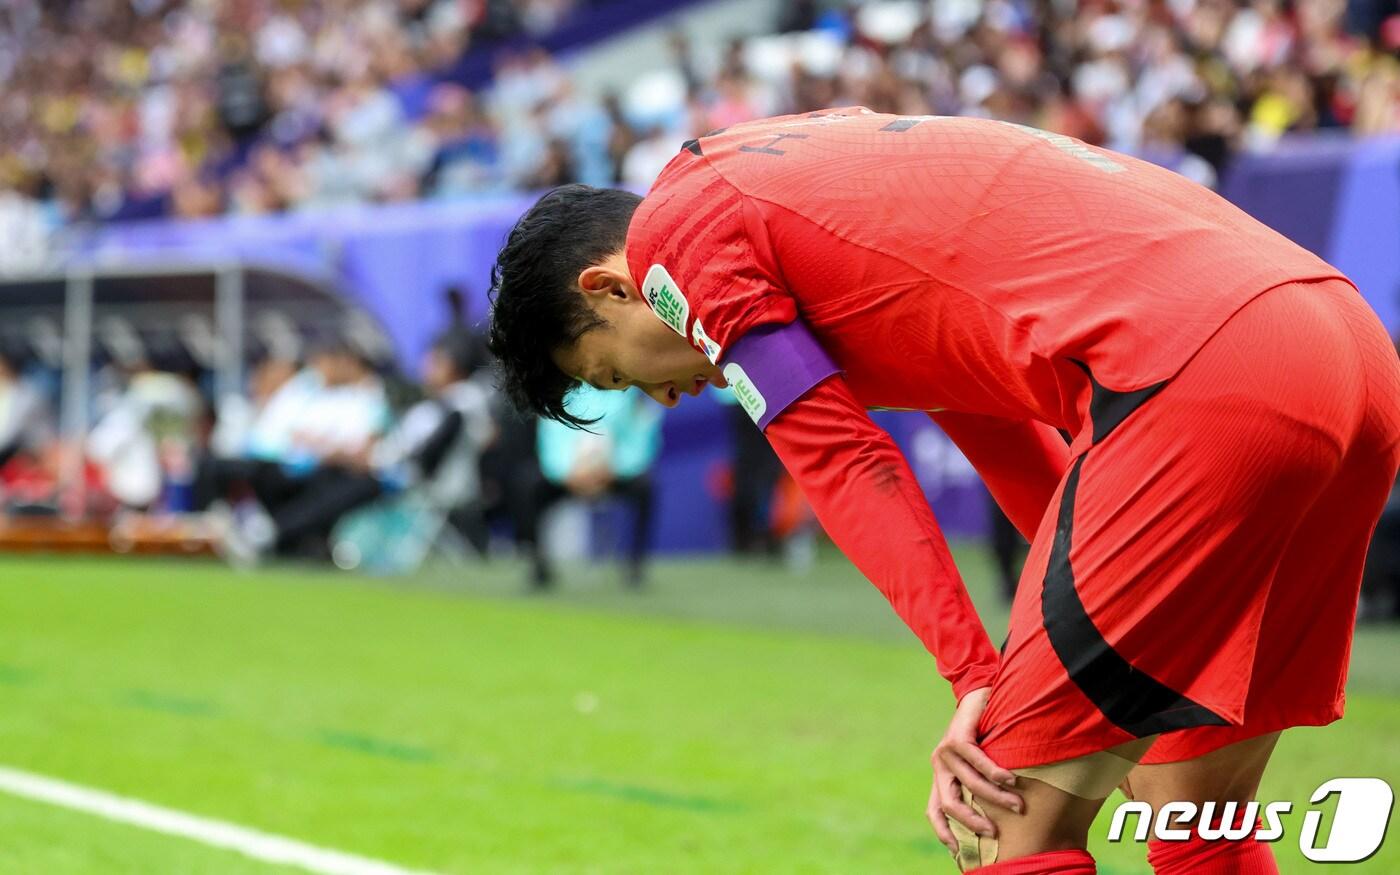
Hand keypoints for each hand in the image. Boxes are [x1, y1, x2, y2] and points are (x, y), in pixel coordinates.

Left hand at [926, 687, 1022, 853]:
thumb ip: (980, 786)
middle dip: (972, 822)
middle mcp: (939, 766)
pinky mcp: (956, 737)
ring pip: (971, 784)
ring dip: (996, 797)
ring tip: (1017, 804)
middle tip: (994, 833)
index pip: (935, 810)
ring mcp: (945, 752)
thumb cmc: (985, 735)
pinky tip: (1009, 780)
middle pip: (950, 804)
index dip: (944, 832)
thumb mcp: (977, 765)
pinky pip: (976, 760)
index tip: (957, 852)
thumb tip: (998, 818)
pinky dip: (994, 773)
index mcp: (942, 777)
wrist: (978, 696)